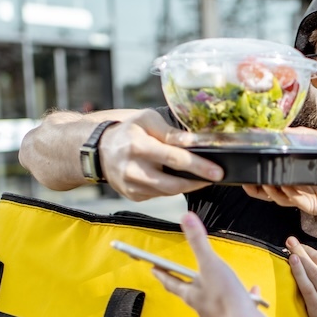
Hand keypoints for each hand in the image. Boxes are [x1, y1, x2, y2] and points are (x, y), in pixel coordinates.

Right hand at [100, 109, 224, 200]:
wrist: (99, 150)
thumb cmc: (129, 131)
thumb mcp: (147, 120)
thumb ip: (170, 132)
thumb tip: (194, 141)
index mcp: (138, 147)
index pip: (173, 159)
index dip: (197, 166)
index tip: (217, 171)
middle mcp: (133, 170)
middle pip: (172, 184)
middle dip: (198, 182)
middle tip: (217, 176)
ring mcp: (132, 186)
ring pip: (168, 192)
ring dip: (188, 185)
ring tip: (202, 176)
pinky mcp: (134, 196)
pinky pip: (160, 195)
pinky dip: (173, 188)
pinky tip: (180, 179)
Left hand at [153, 213, 269, 316]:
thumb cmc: (225, 297)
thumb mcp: (210, 264)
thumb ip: (198, 242)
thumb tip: (186, 218)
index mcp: (191, 294)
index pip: (170, 282)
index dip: (161, 274)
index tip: (154, 269)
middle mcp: (201, 305)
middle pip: (189, 291)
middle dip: (186, 282)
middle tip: (181, 275)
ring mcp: (218, 313)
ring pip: (212, 298)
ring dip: (214, 288)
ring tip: (220, 279)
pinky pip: (236, 303)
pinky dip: (242, 295)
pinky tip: (252, 290)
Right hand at [242, 129, 316, 215]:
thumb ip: (305, 135)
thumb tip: (283, 130)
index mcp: (300, 167)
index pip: (275, 167)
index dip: (261, 164)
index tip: (250, 156)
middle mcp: (297, 181)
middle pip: (269, 185)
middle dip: (255, 183)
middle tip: (245, 176)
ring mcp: (301, 194)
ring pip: (275, 195)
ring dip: (266, 187)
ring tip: (259, 179)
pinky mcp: (306, 205)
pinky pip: (290, 200)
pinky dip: (283, 193)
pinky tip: (280, 184)